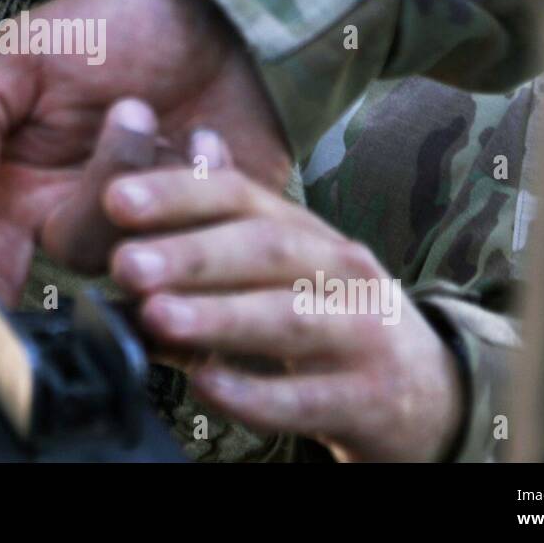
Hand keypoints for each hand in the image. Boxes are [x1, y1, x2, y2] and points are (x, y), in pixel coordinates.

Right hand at [0, 0, 292, 310]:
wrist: (208, 11)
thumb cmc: (105, 29)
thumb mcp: (22, 55)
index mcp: (24, 191)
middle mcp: (82, 221)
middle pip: (80, 249)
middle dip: (107, 178)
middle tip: (132, 109)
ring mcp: (149, 232)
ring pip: (147, 248)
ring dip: (165, 178)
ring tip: (173, 118)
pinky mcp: (213, 231)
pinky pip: (213, 239)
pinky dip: (214, 179)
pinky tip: (211, 137)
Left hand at [106, 128, 464, 462]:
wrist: (428, 394)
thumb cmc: (334, 316)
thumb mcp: (288, 260)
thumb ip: (231, 214)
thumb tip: (189, 144)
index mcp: (305, 231)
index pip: (241, 196)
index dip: (178, 193)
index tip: (115, 198)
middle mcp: (338, 269)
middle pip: (265, 249)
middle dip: (191, 253)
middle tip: (123, 263)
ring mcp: (360, 332)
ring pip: (289, 319)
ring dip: (219, 316)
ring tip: (157, 317)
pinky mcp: (368, 398)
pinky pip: (307, 399)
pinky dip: (255, 394)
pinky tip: (208, 387)